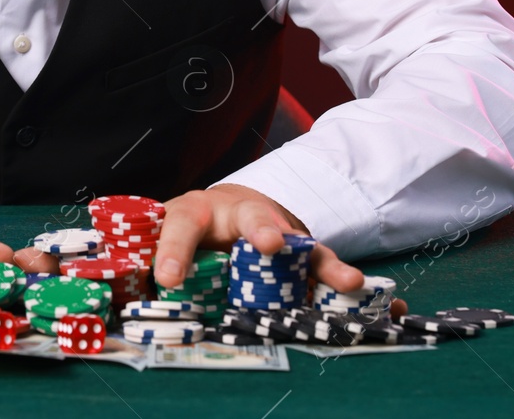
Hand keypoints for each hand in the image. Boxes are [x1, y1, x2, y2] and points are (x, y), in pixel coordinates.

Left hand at [152, 183, 406, 316]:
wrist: (226, 207)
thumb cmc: (191, 232)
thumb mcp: (163, 242)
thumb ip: (151, 268)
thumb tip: (132, 305)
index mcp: (196, 213)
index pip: (180, 225)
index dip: (173, 251)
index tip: (168, 280)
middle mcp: (240, 216)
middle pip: (252, 216)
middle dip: (262, 229)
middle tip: (270, 244)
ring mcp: (278, 234)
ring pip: (301, 244)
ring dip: (324, 261)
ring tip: (348, 281)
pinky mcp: (302, 256)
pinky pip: (327, 269)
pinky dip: (349, 284)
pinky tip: (380, 300)